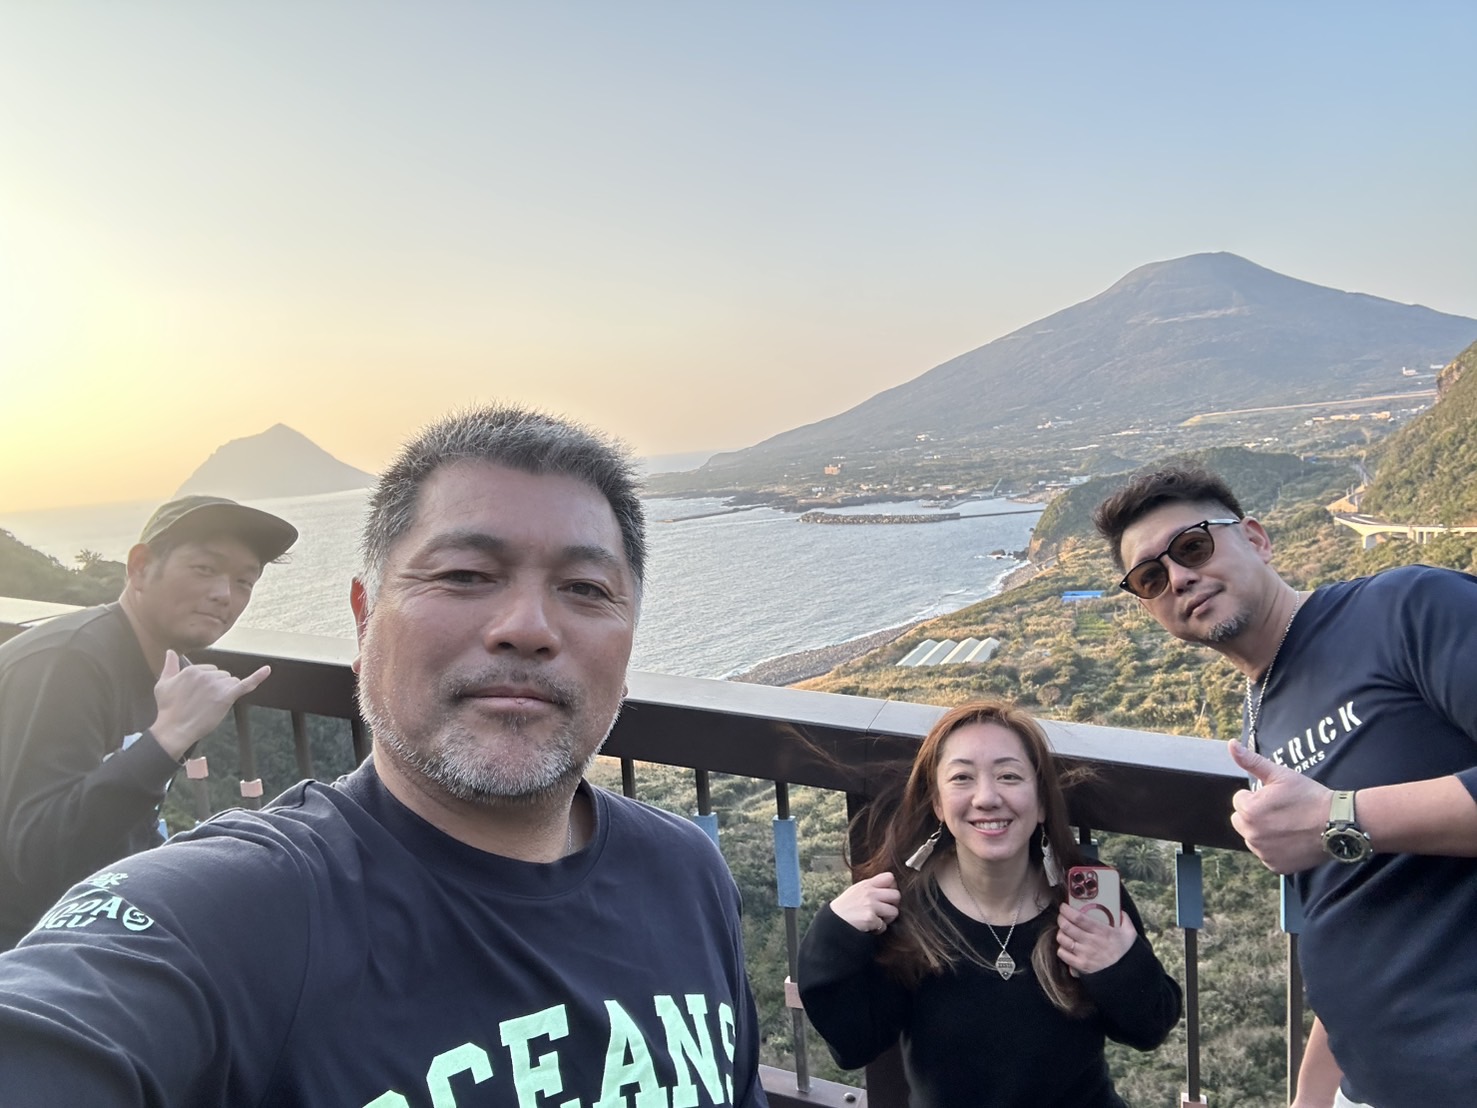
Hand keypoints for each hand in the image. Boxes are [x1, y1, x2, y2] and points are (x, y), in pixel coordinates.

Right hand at [151, 650, 270, 758]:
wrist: (174, 729)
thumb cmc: (168, 709)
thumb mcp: (163, 684)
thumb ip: (169, 666)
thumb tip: (171, 651)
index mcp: (193, 669)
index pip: (211, 671)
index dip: (207, 684)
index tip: (197, 695)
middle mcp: (206, 674)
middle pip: (223, 676)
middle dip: (217, 688)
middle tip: (203, 703)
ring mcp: (217, 685)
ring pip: (232, 682)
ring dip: (226, 692)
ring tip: (210, 705)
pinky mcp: (227, 697)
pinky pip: (245, 684)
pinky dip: (258, 676)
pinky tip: (267, 669)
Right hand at [830, 872, 900, 933]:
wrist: (834, 921)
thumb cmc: (846, 907)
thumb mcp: (856, 890)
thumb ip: (871, 887)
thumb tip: (888, 887)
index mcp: (867, 884)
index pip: (889, 877)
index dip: (892, 887)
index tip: (887, 895)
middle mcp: (870, 893)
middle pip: (896, 895)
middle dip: (893, 904)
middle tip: (885, 910)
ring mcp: (871, 905)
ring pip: (894, 911)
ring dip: (888, 918)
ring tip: (879, 919)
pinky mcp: (870, 918)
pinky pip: (884, 926)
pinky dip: (879, 929)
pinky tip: (871, 927)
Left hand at [1056, 901, 1134, 974]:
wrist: (1128, 974)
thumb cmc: (1127, 952)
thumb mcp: (1129, 932)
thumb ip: (1124, 919)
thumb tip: (1118, 909)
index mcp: (1101, 931)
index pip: (1078, 918)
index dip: (1067, 910)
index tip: (1064, 906)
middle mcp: (1091, 942)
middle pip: (1067, 926)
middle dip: (1061, 918)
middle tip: (1062, 916)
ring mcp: (1085, 954)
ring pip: (1062, 939)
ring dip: (1060, 932)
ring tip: (1064, 930)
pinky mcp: (1081, 965)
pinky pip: (1063, 954)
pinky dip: (1061, 948)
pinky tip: (1066, 945)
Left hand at [1228, 740, 1333, 873]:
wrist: (1338, 823)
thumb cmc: (1309, 796)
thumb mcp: (1280, 774)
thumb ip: (1251, 761)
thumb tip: (1231, 744)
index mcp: (1248, 811)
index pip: (1240, 800)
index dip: (1258, 796)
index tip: (1278, 797)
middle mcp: (1251, 835)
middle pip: (1241, 820)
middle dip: (1255, 814)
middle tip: (1282, 811)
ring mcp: (1263, 853)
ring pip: (1253, 838)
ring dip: (1264, 831)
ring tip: (1289, 824)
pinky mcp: (1276, 866)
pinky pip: (1266, 854)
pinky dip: (1275, 848)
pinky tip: (1292, 839)